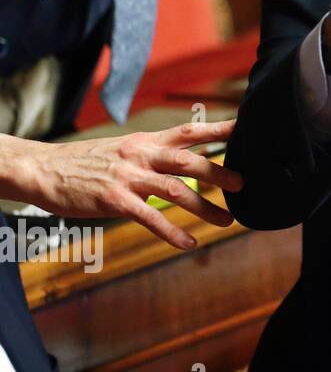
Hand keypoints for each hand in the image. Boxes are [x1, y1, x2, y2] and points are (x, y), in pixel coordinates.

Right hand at [0, 119, 242, 249]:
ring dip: (204, 207)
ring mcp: (128, 178)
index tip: (247, 128)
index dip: (219, 128)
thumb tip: (187, 160)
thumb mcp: (124, 147)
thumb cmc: (87, 161)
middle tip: (244, 183)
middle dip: (219, 171)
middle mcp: (141, 155)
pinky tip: (188, 243)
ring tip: (227, 220)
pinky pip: (149, 218)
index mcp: (146, 141)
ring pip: (175, 190)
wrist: (43, 169)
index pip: (189, 130)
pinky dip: (171, 232)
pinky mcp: (114, 201)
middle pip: (188, 160)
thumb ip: (155, 153)